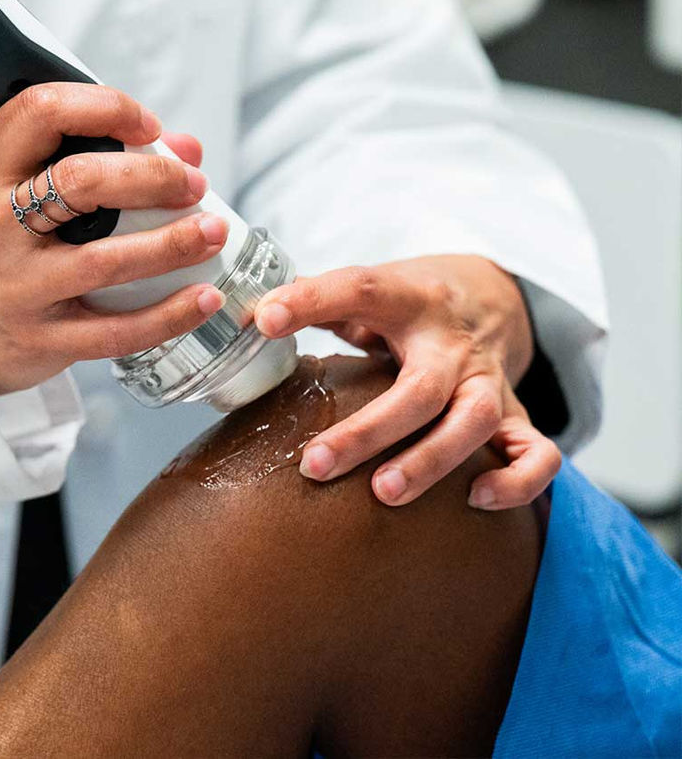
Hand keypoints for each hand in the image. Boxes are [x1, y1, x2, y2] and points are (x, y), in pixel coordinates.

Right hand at [0, 83, 227, 396]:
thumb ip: (93, 156)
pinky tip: (202, 298)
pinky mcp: (42, 340)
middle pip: (79, 182)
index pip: (40, 113)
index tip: (148, 126)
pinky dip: (170, 314)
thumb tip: (184, 148)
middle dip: (153, 176)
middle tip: (192, 183)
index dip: (105, 107)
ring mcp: (15, 288)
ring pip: (105, 261)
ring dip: (174, 243)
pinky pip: (117, 331)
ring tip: (213, 232)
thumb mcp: (15, 189)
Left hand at [252, 255, 559, 509]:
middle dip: (369, 431)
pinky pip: (537, 452)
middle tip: (314, 465)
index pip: (359, 288)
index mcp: (407, 298)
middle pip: (420, 387)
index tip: (265, 320)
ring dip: (431, 460)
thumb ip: (313, 301)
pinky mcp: (517, 412)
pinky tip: (474, 501)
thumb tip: (252, 316)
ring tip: (382, 493)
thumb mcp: (365, 289)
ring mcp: (490, 378)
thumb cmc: (406, 303)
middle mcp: (452, 341)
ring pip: (475, 421)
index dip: (310, 300)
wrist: (488, 293)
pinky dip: (517, 481)